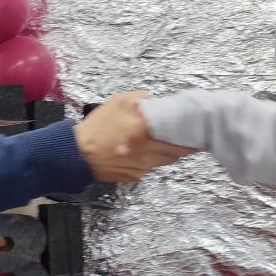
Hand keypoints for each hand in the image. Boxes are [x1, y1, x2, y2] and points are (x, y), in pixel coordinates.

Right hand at [74, 92, 191, 184]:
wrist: (78, 154)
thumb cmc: (97, 128)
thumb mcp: (117, 102)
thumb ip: (140, 98)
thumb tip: (153, 100)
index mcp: (146, 132)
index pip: (176, 135)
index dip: (189, 134)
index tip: (197, 129)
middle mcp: (148, 152)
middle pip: (175, 152)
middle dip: (185, 146)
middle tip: (193, 140)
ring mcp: (143, 167)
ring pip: (165, 161)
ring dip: (171, 154)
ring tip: (176, 145)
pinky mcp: (135, 176)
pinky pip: (150, 168)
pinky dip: (153, 161)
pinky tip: (150, 153)